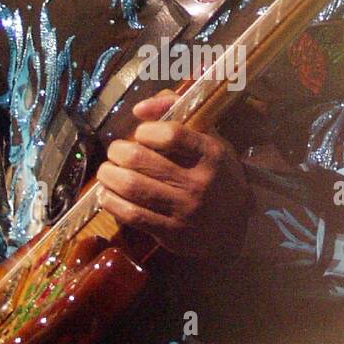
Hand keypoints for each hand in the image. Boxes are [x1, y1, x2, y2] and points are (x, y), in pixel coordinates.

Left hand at [95, 89, 254, 259]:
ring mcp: (184, 210)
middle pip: (140, 159)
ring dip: (108, 175)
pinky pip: (131, 214)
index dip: (146, 130)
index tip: (141, 133)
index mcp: (210, 154)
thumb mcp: (209, 138)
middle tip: (116, 151)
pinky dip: (111, 201)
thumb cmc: (216, 173)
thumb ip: (176, 112)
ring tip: (107, 170)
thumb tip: (139, 109)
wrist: (237, 225)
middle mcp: (199, 183)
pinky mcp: (171, 233)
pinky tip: (107, 194)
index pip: (171, 134)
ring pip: (131, 187)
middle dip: (117, 151)